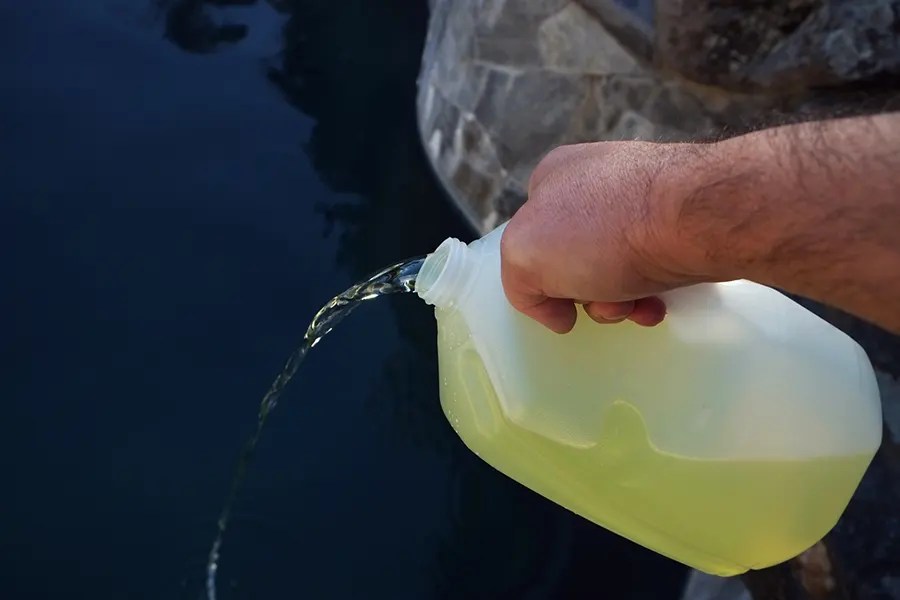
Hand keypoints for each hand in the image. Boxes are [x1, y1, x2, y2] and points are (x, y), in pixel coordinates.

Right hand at [500, 141, 715, 332]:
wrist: (699, 220)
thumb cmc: (607, 232)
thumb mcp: (525, 255)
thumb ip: (519, 280)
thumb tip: (556, 307)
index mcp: (553, 175)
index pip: (532, 237)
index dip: (541, 276)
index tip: (562, 301)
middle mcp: (596, 179)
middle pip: (575, 257)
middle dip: (587, 294)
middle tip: (607, 305)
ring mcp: (644, 194)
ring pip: (617, 266)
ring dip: (622, 299)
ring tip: (640, 306)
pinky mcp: (684, 213)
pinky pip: (657, 261)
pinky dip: (654, 288)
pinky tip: (662, 300)